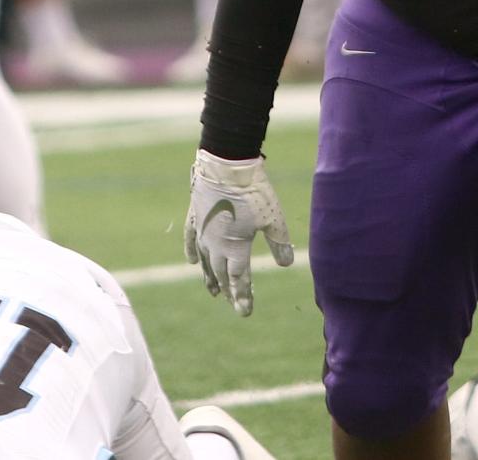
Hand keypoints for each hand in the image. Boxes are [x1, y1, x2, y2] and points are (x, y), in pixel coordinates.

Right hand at [184, 150, 293, 315]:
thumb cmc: (253, 192)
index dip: (242, 296)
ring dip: (210, 277)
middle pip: (221, 274)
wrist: (226, 165)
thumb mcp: (272, 219)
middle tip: (234, 303)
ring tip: (214, 291)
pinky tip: (192, 261)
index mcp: (234, 248)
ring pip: (205, 261)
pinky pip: (191, 240)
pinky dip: (192, 252)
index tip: (245, 312)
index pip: (238, 279)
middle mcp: (215, 245)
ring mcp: (203, 231)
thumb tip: (286, 265)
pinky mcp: (196, 216)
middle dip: (229, 290)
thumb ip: (279, 243)